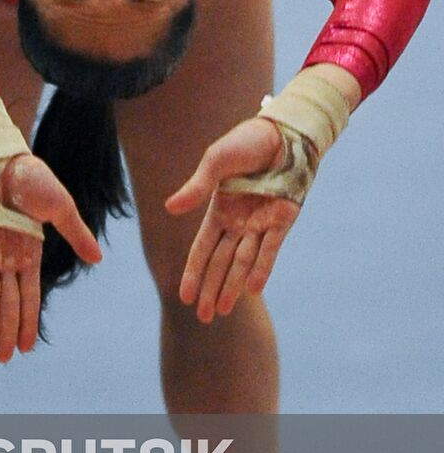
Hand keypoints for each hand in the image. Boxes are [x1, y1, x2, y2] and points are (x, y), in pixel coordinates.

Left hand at [0, 155, 101, 360]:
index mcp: (31, 253)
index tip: (28, 348)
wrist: (6, 158)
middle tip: (6, 359)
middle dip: (9, 331)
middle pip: (10, 302)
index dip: (29, 322)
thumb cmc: (35, 181)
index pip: (30, 296)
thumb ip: (76, 234)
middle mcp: (8, 257)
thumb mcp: (62, 208)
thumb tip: (98, 259)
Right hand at [165, 118, 299, 321]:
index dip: (193, 273)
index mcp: (219, 210)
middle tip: (204, 319)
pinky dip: (261, 268)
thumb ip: (196, 188)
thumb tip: (169, 209)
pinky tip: (252, 290)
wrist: (283, 133)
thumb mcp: (215, 162)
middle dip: (211, 290)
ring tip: (222, 312)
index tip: (184, 297)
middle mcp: (239, 222)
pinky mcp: (283, 219)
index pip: (202, 249)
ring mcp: (261, 223)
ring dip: (233, 287)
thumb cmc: (245, 143)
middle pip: (221, 263)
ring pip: (243, 262)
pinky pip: (270, 249)